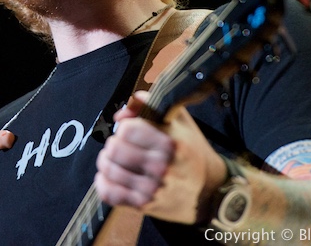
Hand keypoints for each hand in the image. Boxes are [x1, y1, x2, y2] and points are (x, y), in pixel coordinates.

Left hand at [94, 91, 228, 224]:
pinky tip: (108, 176)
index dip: (124, 127)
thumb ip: (150, 105)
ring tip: (112, 160)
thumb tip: (122, 113)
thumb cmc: (190, 151)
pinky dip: (103, 182)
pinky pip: (109, 193)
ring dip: (106, 162)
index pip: (127, 129)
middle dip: (113, 144)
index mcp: (170, 143)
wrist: (207, 190)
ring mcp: (152, 188)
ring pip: (108, 170)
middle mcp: (161, 167)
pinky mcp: (144, 204)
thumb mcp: (179, 121)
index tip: (128, 130)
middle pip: (114, 149)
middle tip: (118, 145)